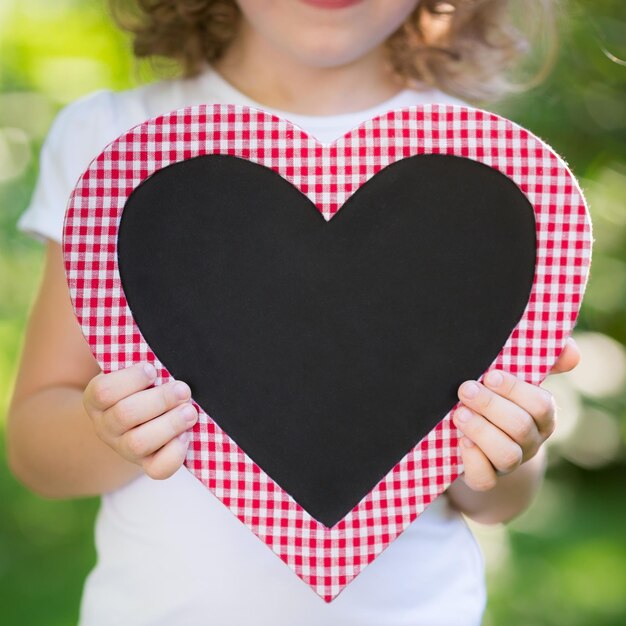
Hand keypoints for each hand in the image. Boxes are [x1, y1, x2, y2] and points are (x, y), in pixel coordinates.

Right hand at [83, 363, 197, 479]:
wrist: (138, 422)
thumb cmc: (141, 387)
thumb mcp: (132, 373)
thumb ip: (141, 364)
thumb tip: (163, 342)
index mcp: (97, 399)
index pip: (104, 391)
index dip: (130, 380)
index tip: (152, 370)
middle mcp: (106, 426)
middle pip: (125, 416)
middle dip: (159, 400)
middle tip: (183, 389)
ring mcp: (124, 448)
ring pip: (138, 443)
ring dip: (169, 424)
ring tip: (190, 411)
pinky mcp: (146, 465)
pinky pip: (158, 469)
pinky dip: (174, 453)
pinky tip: (186, 435)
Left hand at [452, 337, 580, 490]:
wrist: (477, 436)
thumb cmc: (497, 398)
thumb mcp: (517, 378)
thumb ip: (544, 361)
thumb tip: (571, 351)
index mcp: (541, 415)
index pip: (540, 405)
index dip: (515, 390)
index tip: (490, 375)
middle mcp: (529, 441)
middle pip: (520, 427)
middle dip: (491, 406)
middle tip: (466, 389)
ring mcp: (509, 463)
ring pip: (507, 454)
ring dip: (481, 431)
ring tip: (459, 414)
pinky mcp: (485, 477)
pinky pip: (485, 479)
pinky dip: (473, 460)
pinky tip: (461, 441)